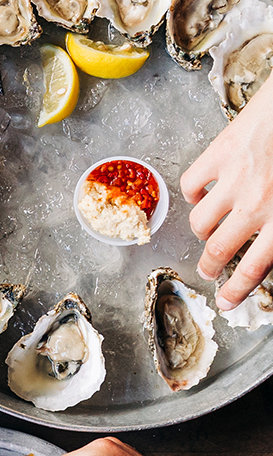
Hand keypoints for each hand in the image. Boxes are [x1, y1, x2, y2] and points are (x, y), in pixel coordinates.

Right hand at [181, 74, 272, 309]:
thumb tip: (271, 244)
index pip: (254, 268)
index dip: (236, 291)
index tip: (225, 302)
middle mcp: (256, 203)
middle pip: (217, 250)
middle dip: (209, 267)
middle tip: (209, 271)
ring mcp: (233, 178)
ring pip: (199, 222)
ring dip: (203, 230)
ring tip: (210, 228)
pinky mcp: (218, 154)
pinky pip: (191, 185)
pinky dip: (194, 194)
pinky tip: (204, 192)